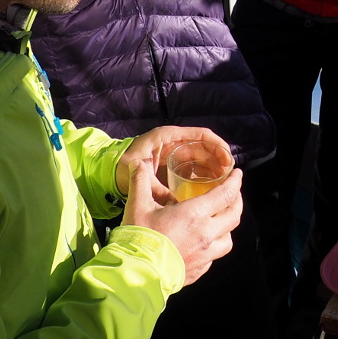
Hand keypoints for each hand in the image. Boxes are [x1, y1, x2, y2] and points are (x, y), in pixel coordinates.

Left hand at [113, 125, 232, 198]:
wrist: (108, 173)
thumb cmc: (121, 169)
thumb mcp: (140, 176)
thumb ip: (158, 188)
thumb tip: (177, 203)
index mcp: (167, 137)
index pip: (199, 135)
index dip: (216, 145)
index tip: (226, 158)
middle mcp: (173, 143)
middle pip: (203, 146)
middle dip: (218, 158)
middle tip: (229, 173)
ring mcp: (174, 154)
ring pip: (200, 157)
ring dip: (213, 167)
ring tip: (224, 181)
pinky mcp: (173, 165)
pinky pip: (193, 167)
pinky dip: (203, 174)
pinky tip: (211, 186)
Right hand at [119, 160, 240, 286]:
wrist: (136, 273)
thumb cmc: (139, 238)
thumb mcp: (138, 205)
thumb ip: (140, 181)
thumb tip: (137, 163)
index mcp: (195, 214)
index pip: (226, 194)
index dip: (235, 182)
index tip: (237, 174)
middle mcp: (206, 234)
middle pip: (234, 215)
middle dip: (237, 201)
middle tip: (233, 193)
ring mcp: (205, 255)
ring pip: (228, 239)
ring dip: (227, 227)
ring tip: (220, 220)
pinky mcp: (199, 270)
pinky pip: (214, 257)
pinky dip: (214, 247)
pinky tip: (204, 243)